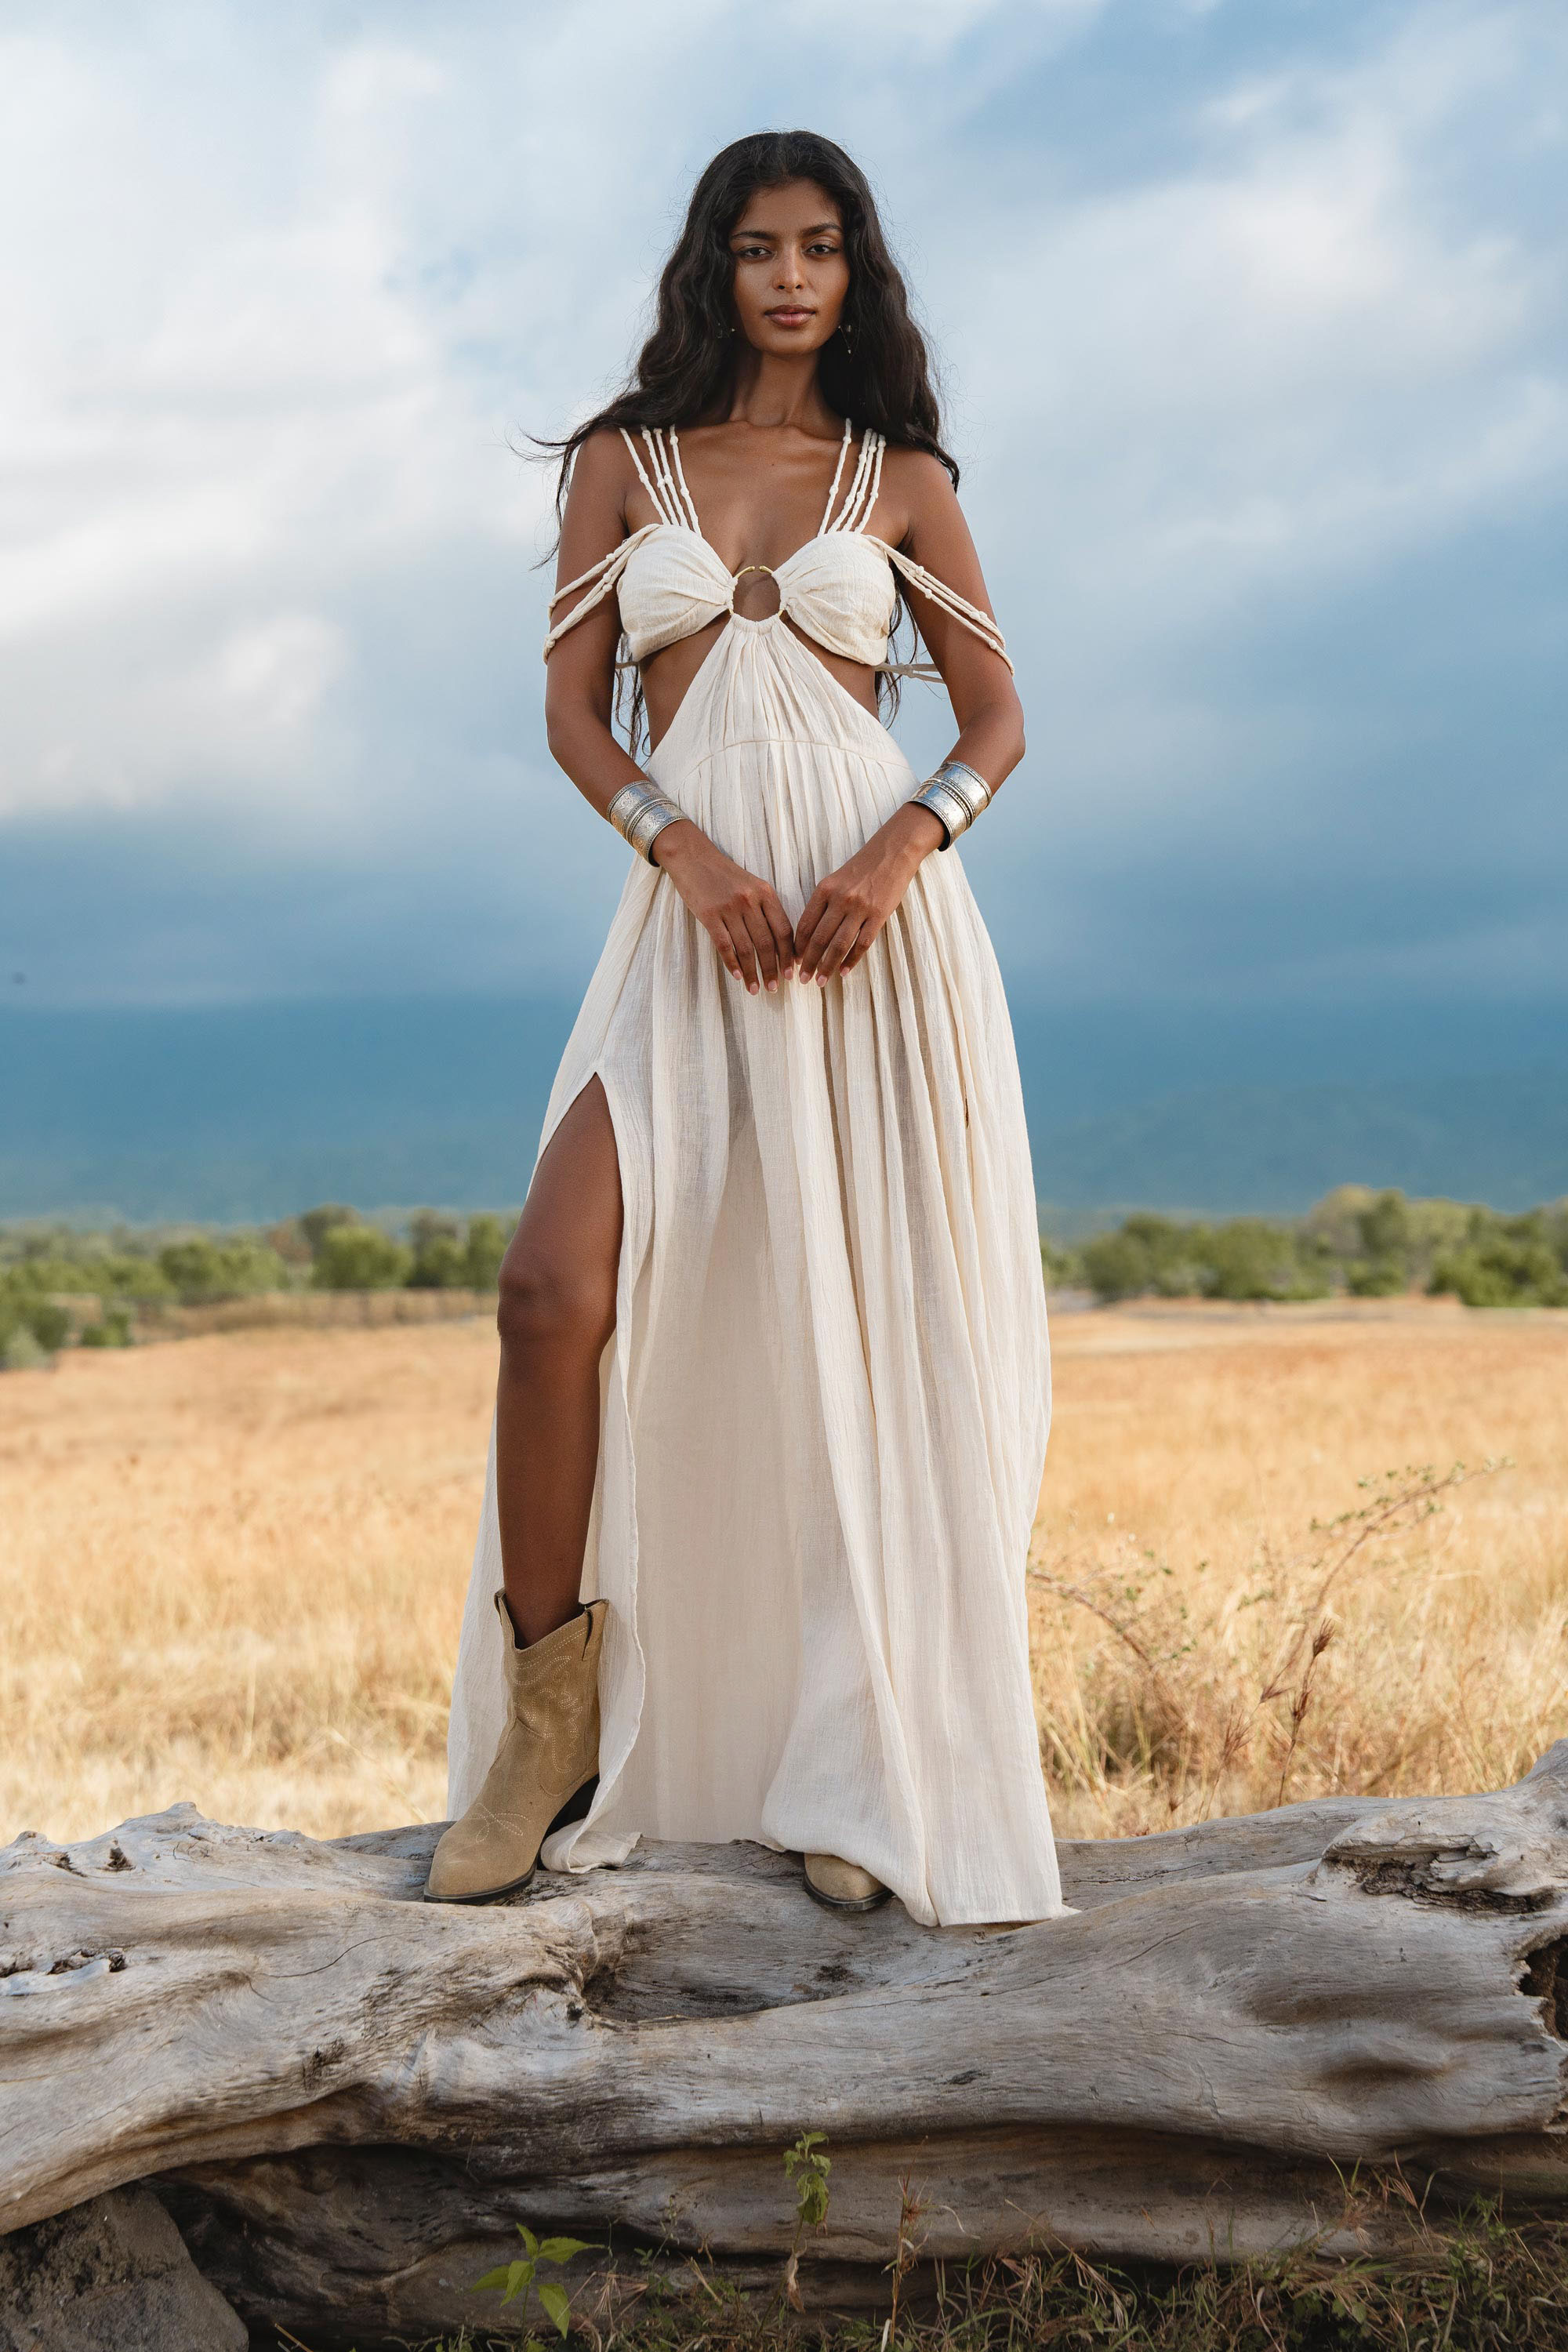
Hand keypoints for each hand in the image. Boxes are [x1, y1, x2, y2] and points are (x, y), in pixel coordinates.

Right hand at [653, 820, 796, 993]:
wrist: (693, 858)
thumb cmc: (724, 875)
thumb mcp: (752, 885)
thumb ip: (765, 909)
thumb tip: (779, 943)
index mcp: (765, 893)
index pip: (783, 930)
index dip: (788, 955)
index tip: (791, 972)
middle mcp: (750, 901)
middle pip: (767, 943)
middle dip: (773, 969)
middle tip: (775, 988)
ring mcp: (729, 908)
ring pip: (747, 948)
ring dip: (753, 972)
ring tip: (756, 989)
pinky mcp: (709, 915)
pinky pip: (724, 945)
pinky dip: (732, 964)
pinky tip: (737, 976)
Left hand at [794, 802, 946, 982]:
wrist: (892, 853)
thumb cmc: (862, 868)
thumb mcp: (835, 880)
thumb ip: (823, 903)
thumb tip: (810, 934)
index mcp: (824, 890)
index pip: (805, 924)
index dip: (797, 946)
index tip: (794, 960)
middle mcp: (840, 899)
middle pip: (819, 938)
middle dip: (808, 962)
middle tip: (802, 979)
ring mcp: (860, 908)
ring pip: (839, 944)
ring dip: (827, 966)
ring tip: (820, 981)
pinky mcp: (879, 915)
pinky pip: (862, 944)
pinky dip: (852, 960)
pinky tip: (844, 972)